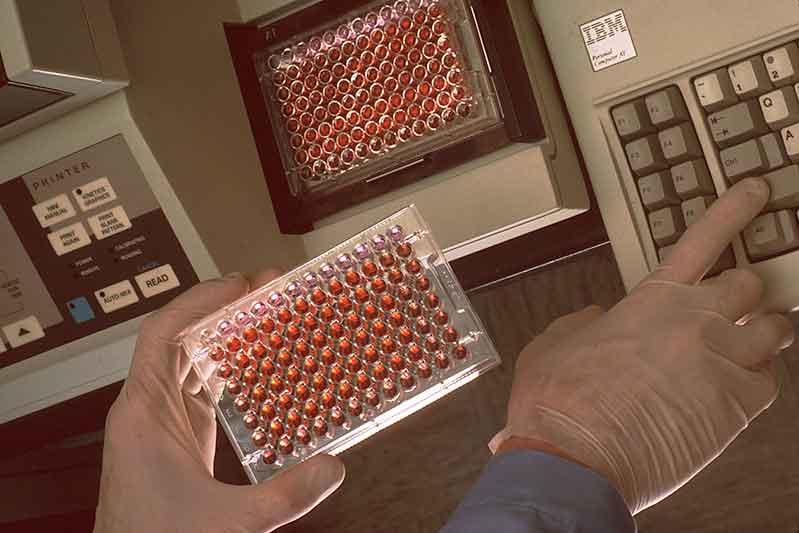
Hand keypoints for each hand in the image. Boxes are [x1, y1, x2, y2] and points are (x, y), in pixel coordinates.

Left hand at [94, 271, 344, 532]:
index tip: (237, 283)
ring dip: (224, 339)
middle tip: (264, 293)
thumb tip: (331, 468)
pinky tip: (253, 370)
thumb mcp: (228, 523)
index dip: (199, 300)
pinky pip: (196, 390)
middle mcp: (146, 413)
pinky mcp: (172, 443)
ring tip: (263, 320)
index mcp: (143, 416)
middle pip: (180, 340)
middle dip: (222, 311)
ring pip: (188, 363)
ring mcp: (157, 427)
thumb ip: (285, 495)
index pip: (163, 334)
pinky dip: (225, 372)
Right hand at [493, 177, 794, 513]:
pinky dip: (756, 380)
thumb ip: (585, 321)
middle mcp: (695, 323)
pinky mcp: (736, 409)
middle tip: (735, 300)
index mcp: (652, 299)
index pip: (706, 237)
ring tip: (743, 343)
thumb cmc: (559, 401)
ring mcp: (721, 364)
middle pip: (751, 285)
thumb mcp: (556, 341)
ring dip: (760, 333)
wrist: (572, 457)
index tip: (755, 193)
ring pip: (774, 331)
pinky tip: (732, 389)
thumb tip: (598, 319)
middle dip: (745, 290)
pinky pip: (769, 382)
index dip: (736, 208)